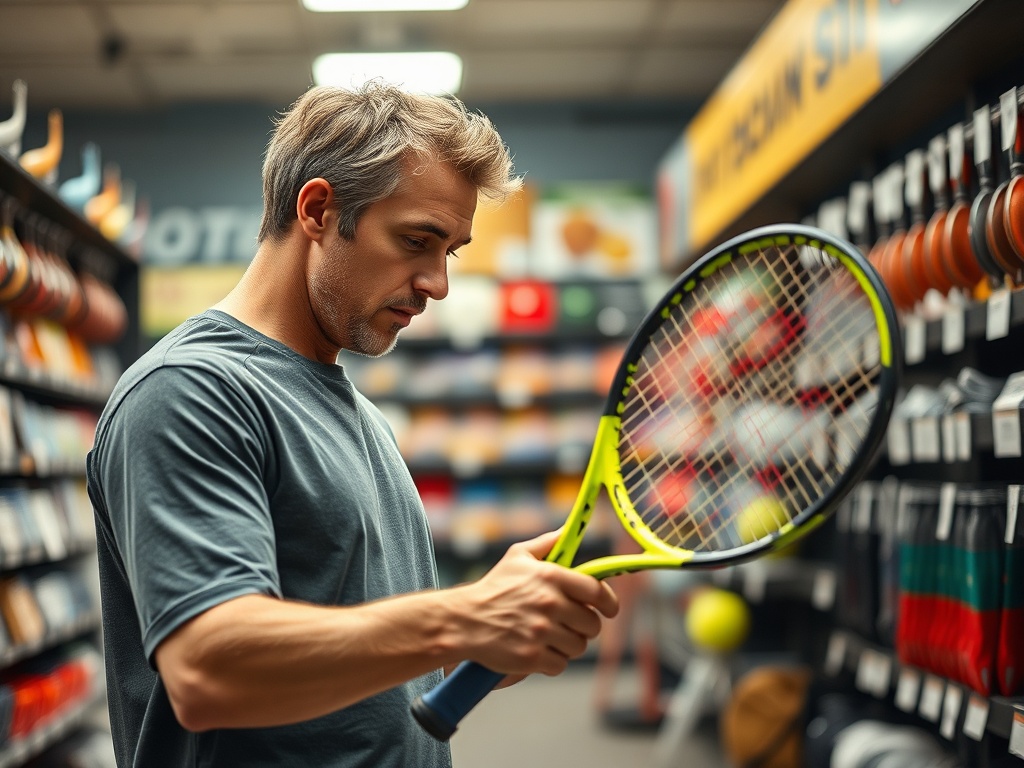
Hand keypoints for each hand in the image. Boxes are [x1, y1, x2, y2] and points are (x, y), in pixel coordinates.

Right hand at [456, 530, 618, 676]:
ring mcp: (541, 632)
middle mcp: (549, 603)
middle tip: (569, 624)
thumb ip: (548, 543)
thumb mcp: (518, 557)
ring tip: (549, 637)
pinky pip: (560, 665)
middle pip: (592, 624)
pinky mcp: (532, 657)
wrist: (464, 621)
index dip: (609, 603)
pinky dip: (552, 662)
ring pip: (578, 646)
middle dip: (584, 627)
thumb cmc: (493, 588)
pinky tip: (538, 650)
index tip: (609, 609)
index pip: (597, 592)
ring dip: (568, 645)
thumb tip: (569, 530)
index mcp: (551, 576)